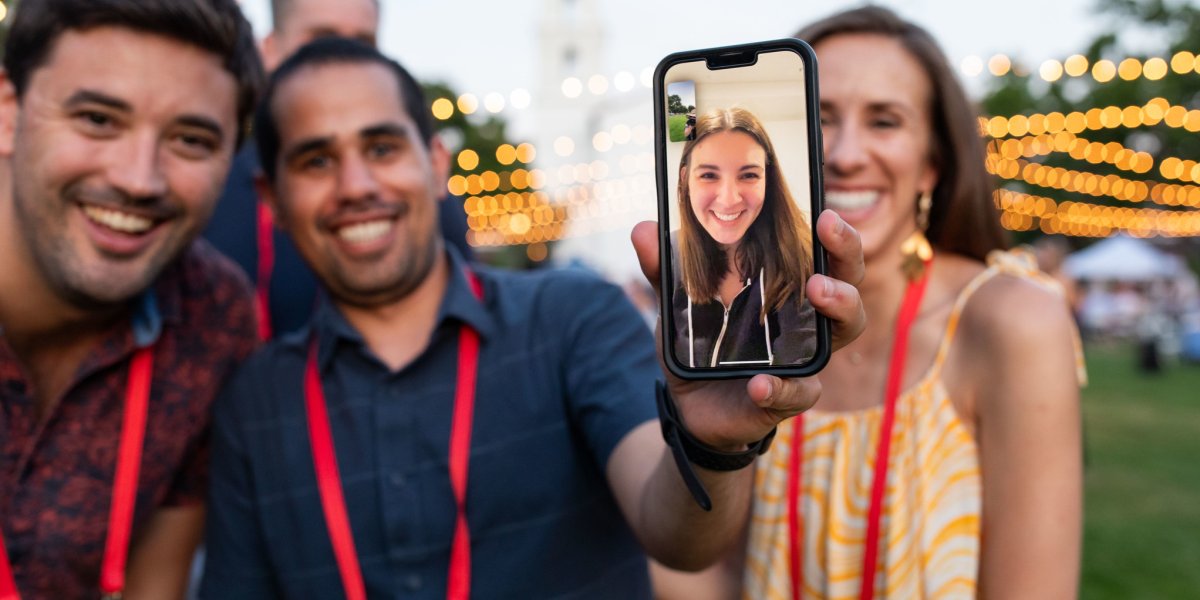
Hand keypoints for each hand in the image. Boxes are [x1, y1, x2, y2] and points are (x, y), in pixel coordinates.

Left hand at [629, 210, 865, 449]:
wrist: (690, 403)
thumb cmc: (700, 342)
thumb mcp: (679, 304)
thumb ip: (663, 271)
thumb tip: (642, 228)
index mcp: (787, 287)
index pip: (826, 253)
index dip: (836, 234)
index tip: (824, 213)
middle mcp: (808, 318)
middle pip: (849, 282)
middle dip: (846, 259)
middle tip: (824, 243)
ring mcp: (804, 357)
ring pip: (845, 330)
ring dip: (839, 307)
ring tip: (816, 291)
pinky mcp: (788, 396)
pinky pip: (799, 392)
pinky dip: (781, 388)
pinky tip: (759, 383)